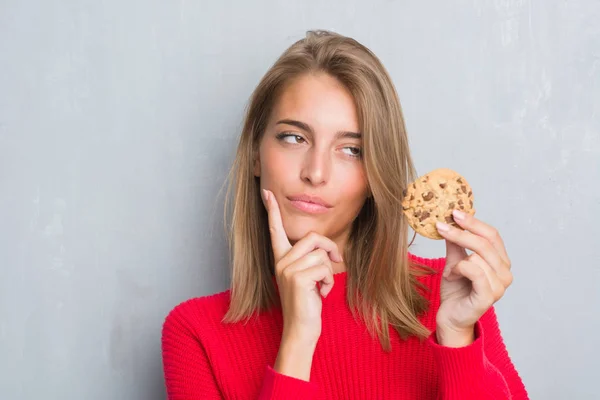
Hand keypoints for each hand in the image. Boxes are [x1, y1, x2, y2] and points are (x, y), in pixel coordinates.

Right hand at [262, 189, 341, 346]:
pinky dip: (329, 281)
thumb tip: (326, 247)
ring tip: (321, 287)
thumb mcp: (308, 277)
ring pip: (321, 254)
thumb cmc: (307, 303)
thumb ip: (310, 259)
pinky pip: (324, 267)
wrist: (301, 329)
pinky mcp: (296, 277)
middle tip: (335, 263)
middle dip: (330, 249)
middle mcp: (280, 261)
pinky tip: (321, 294)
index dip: (272, 211)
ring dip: (330, 271)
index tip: (266, 193)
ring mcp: (286, 269)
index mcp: (280, 258)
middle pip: (312, 237)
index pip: (275, 230)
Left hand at [434, 209, 512, 346]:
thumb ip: (455, 243)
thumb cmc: (456, 290)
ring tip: (451, 273)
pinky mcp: (488, 296)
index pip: (492, 235)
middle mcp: (505, 273)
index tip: (454, 212)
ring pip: (476, 256)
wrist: (450, 317)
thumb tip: (449, 220)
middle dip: (460, 232)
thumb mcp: (454, 261)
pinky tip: (451, 276)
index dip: (473, 222)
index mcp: (500, 261)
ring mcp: (500, 286)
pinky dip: (458, 269)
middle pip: (484, 242)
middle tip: (441, 226)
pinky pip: (473, 270)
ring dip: (456, 262)